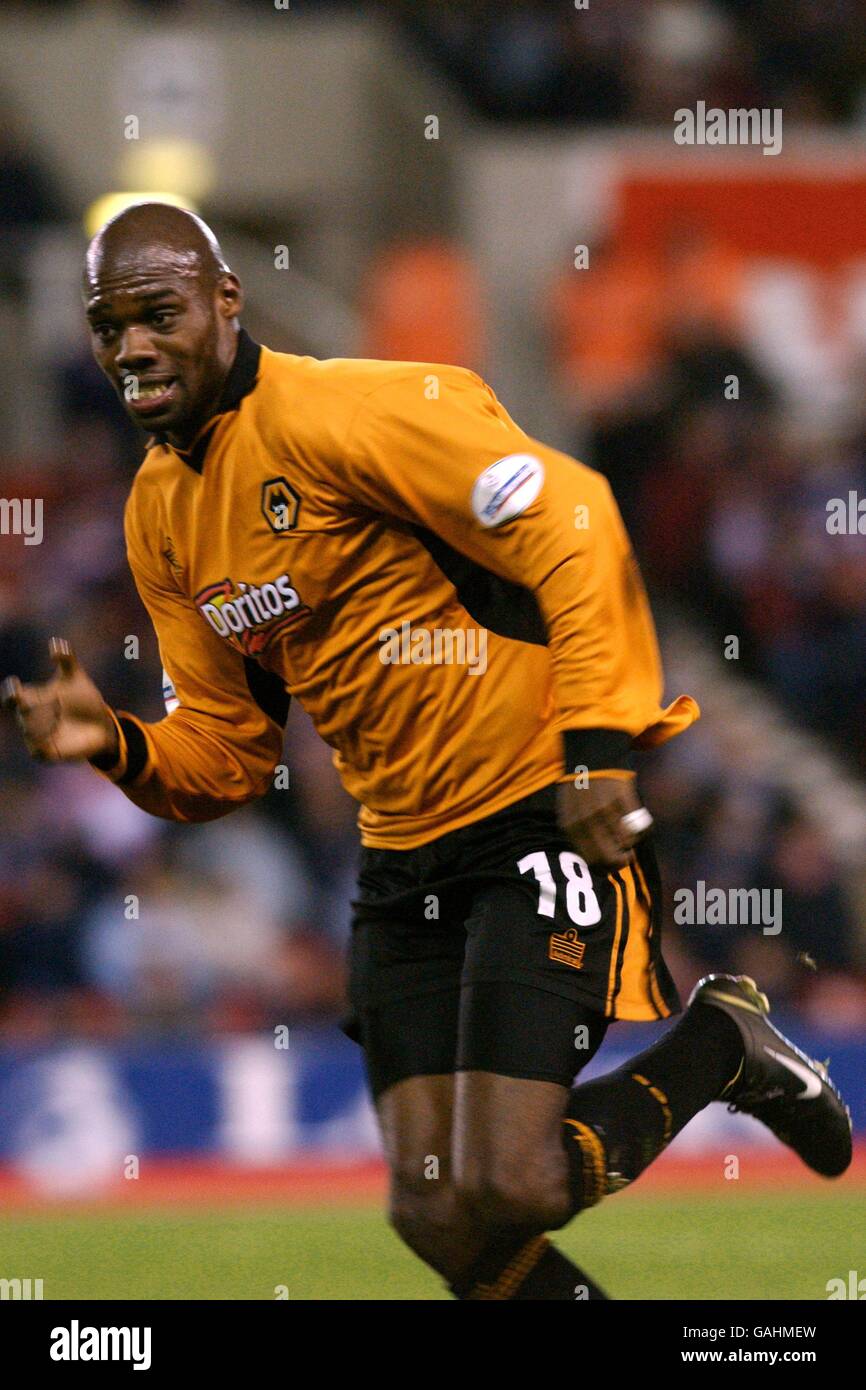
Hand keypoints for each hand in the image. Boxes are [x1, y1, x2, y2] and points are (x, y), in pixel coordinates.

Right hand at [1, 638, 118, 764]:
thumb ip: (66, 660)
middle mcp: (32, 719)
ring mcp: (39, 737)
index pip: (14, 695)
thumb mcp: (76, 678)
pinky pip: (39, 752)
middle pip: (21, 714)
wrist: (102, 726)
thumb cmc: (83, 700)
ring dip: (37, 727)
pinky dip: (41, 746)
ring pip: (29, 733)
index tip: (15, 685)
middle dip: (26, 709)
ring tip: (53, 719)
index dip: (11, 691)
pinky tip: (50, 738)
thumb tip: (57, 642)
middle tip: (34, 703)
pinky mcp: (50, 753)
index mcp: (34, 699)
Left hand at [557, 774, 651, 869]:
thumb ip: (578, 835)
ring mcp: (605, 810)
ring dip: (629, 845)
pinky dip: (638, 830)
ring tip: (628, 836)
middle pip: (608, 856)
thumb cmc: (580, 789)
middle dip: (620, 862)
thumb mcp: (569, 812)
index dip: (604, 868)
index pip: (589, 859)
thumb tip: (597, 862)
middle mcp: (586, 820)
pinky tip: (634, 823)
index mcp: (571, 825)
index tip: (611, 866)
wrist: (591, 757)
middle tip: (626, 858)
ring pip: (625, 843)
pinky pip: (635, 827)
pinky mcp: (622, 799)